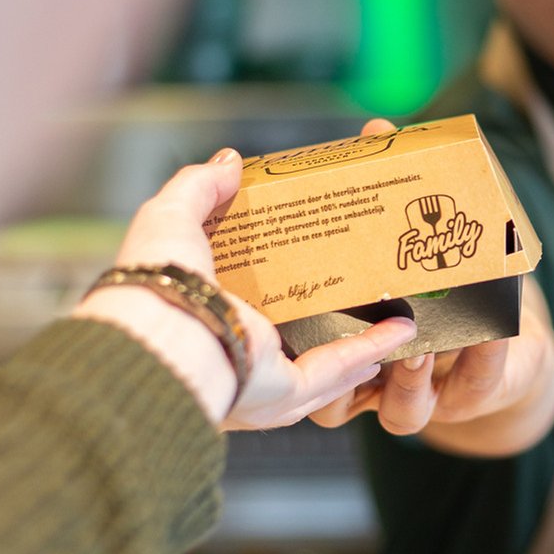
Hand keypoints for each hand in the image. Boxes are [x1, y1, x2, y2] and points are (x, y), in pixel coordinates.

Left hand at [73, 148, 413, 428]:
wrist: (161, 332)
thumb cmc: (154, 281)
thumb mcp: (171, 215)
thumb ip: (199, 187)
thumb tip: (229, 162)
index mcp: (199, 316)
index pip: (245, 300)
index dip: (277, 282)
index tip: (308, 257)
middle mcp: (228, 354)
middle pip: (292, 338)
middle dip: (329, 322)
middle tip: (361, 294)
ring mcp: (256, 379)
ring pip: (320, 365)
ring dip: (360, 345)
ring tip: (391, 323)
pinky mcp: (282, 391)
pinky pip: (333, 370)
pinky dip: (369, 349)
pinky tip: (399, 332)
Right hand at [307, 119, 553, 449]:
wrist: (509, 340)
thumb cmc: (446, 289)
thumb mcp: (416, 241)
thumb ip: (394, 193)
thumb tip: (375, 130)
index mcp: (340, 350)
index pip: (299, 362)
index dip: (288, 349)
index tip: (290, 311)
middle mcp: (371, 385)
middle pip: (334, 405)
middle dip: (340, 375)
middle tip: (350, 333)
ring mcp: (421, 398)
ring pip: (400, 412)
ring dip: (406, 380)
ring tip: (417, 344)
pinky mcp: (471, 397)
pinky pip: (474, 384)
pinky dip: (482, 357)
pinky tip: (491, 330)